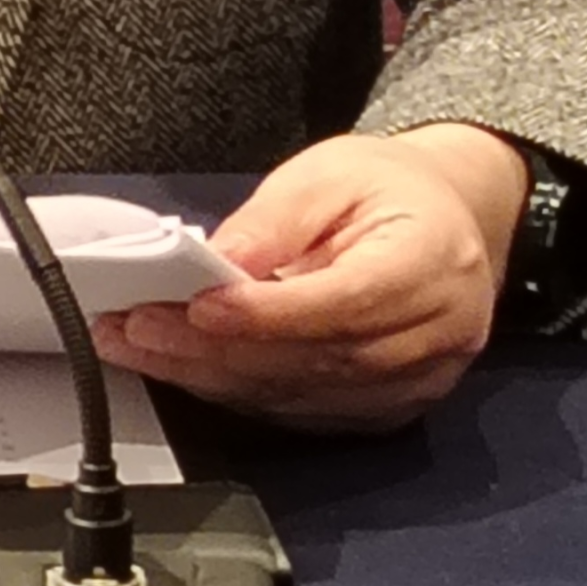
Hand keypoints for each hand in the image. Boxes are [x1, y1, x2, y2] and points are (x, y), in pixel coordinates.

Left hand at [92, 124, 528, 432]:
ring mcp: (417, 384)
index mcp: (431, 265)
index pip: (343, 305)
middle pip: (314, 360)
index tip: (195, 306)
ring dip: (213, 377)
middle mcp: (436, 337)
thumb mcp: (330, 172)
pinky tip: (189, 369)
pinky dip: (241, 392)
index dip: (264, 315)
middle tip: (138, 330)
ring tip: (142, 348)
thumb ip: (274, 220)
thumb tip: (216, 265)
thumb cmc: (388, 189)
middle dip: (215, 350)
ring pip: (302, 396)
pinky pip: (305, 412)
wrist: (449, 221)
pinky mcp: (389, 410)